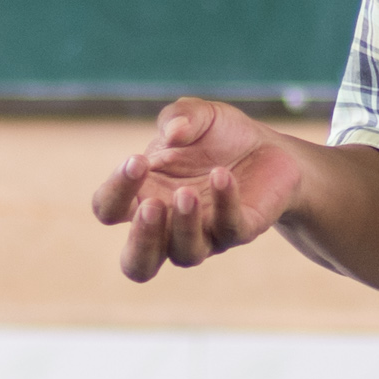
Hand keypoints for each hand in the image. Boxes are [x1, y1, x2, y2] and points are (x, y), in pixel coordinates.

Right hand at [92, 99, 304, 279]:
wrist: (270, 148)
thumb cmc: (219, 137)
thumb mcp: (197, 115)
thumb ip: (178, 116)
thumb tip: (174, 133)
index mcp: (142, 195)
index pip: (108, 209)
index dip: (114, 191)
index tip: (137, 161)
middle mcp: (168, 226)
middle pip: (136, 263)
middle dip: (140, 240)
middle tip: (152, 205)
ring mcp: (205, 234)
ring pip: (185, 255)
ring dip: (183, 226)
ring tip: (188, 194)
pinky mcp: (240, 231)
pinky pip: (228, 228)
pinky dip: (224, 202)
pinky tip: (222, 176)